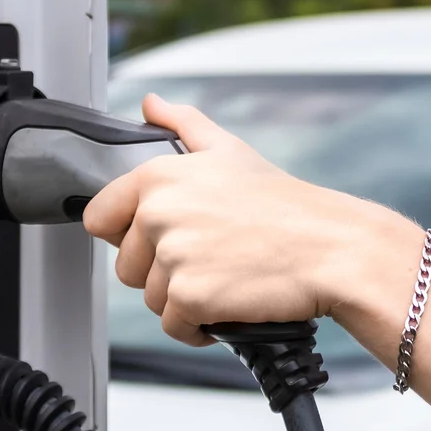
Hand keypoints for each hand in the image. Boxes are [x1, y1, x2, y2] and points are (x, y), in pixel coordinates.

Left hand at [83, 94, 414, 345]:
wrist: (330, 248)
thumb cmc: (286, 205)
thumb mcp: (229, 150)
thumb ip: (182, 124)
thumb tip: (151, 103)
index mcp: (158, 177)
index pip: (99, 217)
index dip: (129, 234)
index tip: (162, 238)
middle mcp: (158, 213)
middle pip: (126, 267)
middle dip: (164, 272)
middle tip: (211, 257)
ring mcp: (172, 256)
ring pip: (152, 298)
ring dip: (185, 300)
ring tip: (225, 278)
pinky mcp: (189, 296)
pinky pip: (174, 326)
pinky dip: (198, 326)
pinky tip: (228, 305)